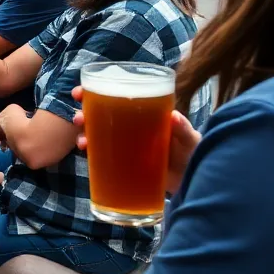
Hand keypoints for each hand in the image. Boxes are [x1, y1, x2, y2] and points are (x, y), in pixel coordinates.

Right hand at [72, 86, 200, 194]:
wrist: (195, 183)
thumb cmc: (194, 154)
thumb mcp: (191, 140)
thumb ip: (184, 130)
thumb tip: (174, 116)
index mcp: (145, 112)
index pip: (117, 96)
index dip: (96, 91)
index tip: (80, 92)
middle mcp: (132, 126)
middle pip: (102, 113)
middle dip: (85, 113)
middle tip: (78, 119)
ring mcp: (127, 144)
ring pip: (99, 134)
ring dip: (85, 134)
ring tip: (82, 142)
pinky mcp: (125, 163)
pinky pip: (103, 155)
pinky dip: (92, 153)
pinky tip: (86, 155)